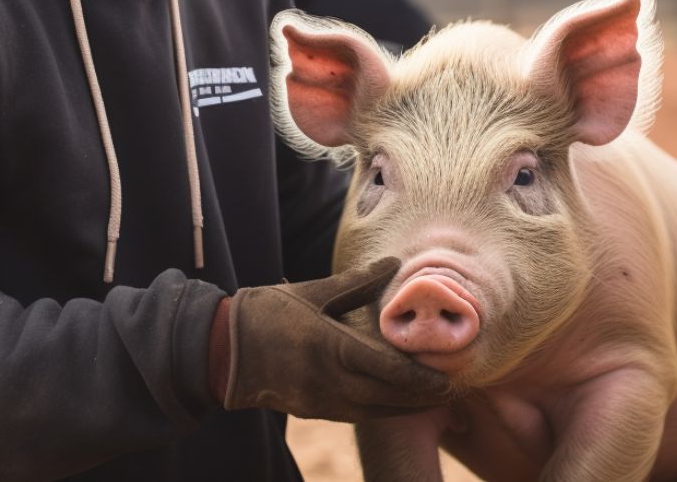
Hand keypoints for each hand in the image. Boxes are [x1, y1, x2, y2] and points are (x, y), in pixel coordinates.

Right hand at [214, 258, 450, 420]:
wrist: (224, 351)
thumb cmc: (269, 313)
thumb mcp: (314, 292)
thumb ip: (357, 283)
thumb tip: (394, 262)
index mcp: (329, 346)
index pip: (384, 368)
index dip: (418, 377)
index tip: (446, 377)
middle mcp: (328, 379)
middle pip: (386, 396)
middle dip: (421, 397)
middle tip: (452, 390)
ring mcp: (320, 399)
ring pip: (373, 411)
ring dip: (405, 408)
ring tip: (433, 400)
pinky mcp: (313, 409)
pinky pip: (355, 415)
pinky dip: (381, 411)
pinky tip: (397, 404)